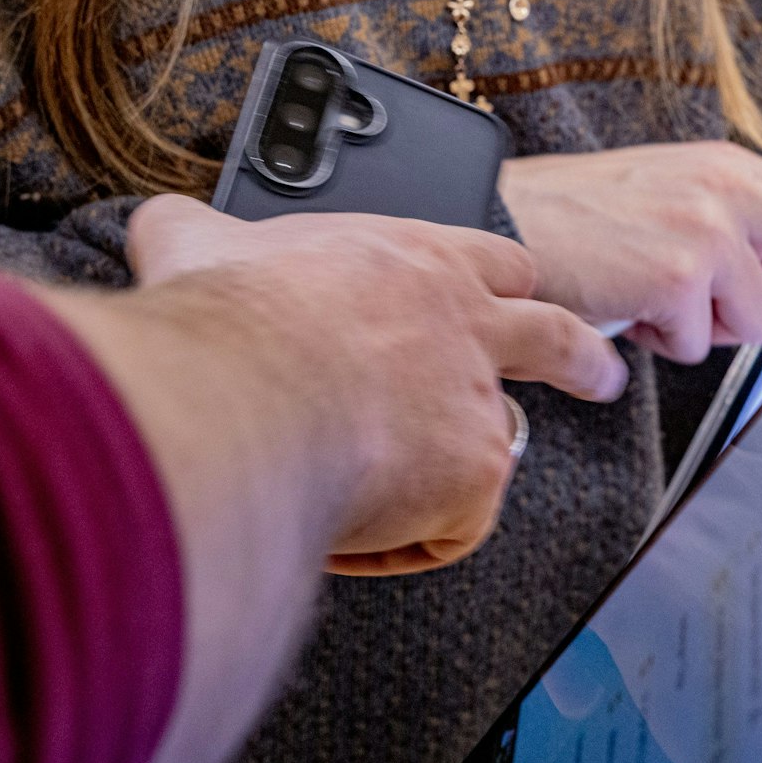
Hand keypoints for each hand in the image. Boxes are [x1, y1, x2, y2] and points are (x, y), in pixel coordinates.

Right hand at [121, 195, 626, 575]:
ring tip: (468, 481)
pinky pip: (448, 526)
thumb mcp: (197, 241)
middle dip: (581, 357)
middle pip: (554, 333)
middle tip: (600, 373)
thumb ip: (193, 232)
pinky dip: (400, 539)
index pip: (488, 259)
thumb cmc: (227, 313)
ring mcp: (475, 404)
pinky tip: (344, 535)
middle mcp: (464, 325)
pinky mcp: (471, 478)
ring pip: (506, 438)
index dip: (498, 281)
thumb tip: (160, 223)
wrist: (245, 386)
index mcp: (414, 260)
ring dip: (490, 460)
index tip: (504, 293)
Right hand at [498, 141, 761, 362]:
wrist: (495, 223)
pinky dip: (657, 342)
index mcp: (723, 168)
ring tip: (644, 296)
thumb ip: (737, 224)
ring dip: (703, 327)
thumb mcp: (662, 199)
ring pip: (757, 320)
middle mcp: (725, 191)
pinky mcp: (677, 278)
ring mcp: (706, 233)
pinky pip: (697, 344)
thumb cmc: (571, 220)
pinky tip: (620, 307)